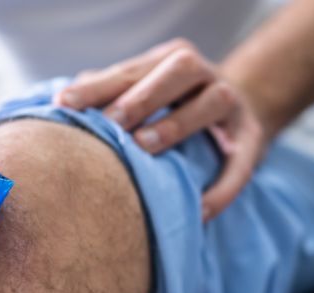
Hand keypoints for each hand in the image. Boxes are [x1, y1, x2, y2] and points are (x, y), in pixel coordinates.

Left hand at [54, 38, 265, 220]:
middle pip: (179, 69)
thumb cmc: (170, 109)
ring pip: (214, 100)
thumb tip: (62, 105)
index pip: (131, 69)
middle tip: (112, 123)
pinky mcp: (252, 141)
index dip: (98, 86)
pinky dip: (222, 188)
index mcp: (169, 61)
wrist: (234, 119)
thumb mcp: (141, 96)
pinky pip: (241, 163)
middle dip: (143, 95)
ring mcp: (233, 106)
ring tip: (145, 147)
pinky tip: (199, 210)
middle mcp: (204, 75)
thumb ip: (107, 97)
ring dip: (178, 122)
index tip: (64, 104)